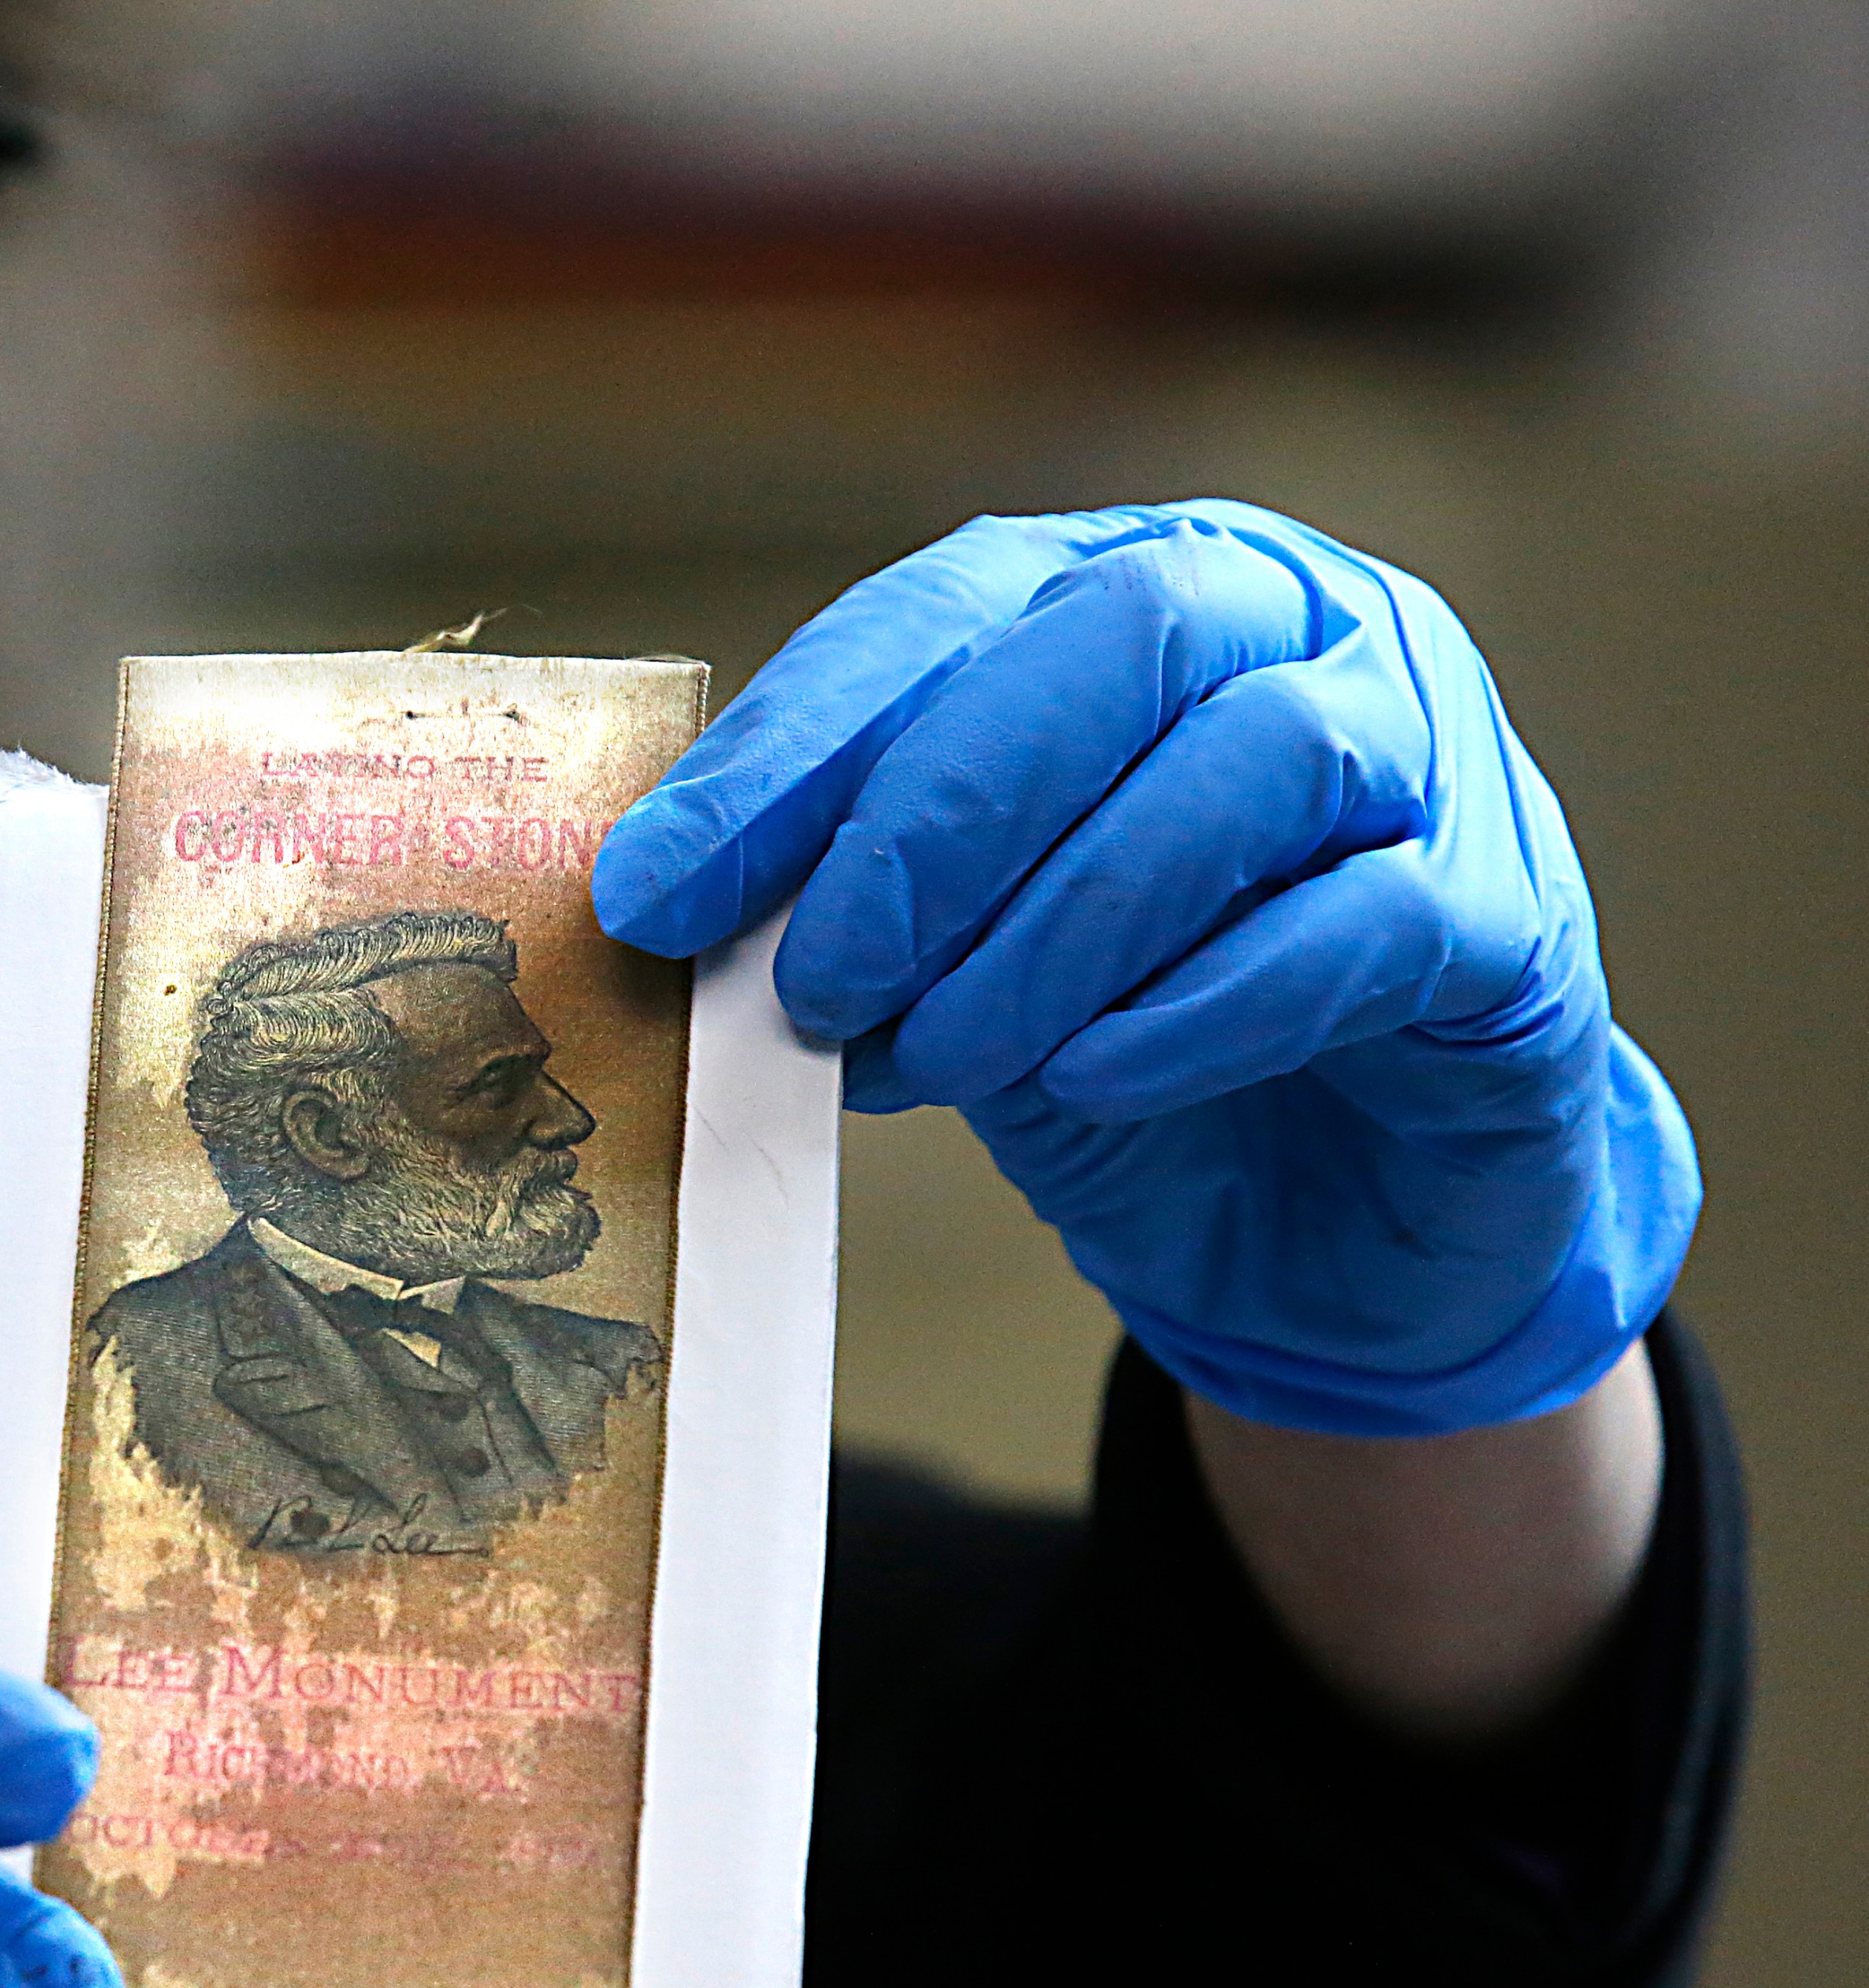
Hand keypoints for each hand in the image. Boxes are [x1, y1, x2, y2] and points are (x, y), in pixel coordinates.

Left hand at [596, 499, 1696, 1435]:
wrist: (1331, 1220)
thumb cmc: (1126, 1045)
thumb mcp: (952, 960)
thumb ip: (849, 899)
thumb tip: (665, 907)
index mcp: (1137, 593)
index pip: (946, 611)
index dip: (792, 747)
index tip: (656, 887)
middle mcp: (1303, 626)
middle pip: (1119, 641)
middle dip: (934, 816)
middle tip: (817, 978)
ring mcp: (1432, 756)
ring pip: (1249, 768)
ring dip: (1054, 926)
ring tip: (932, 1058)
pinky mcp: (1505, 919)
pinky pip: (1363, 923)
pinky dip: (1200, 1004)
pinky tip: (1089, 1078)